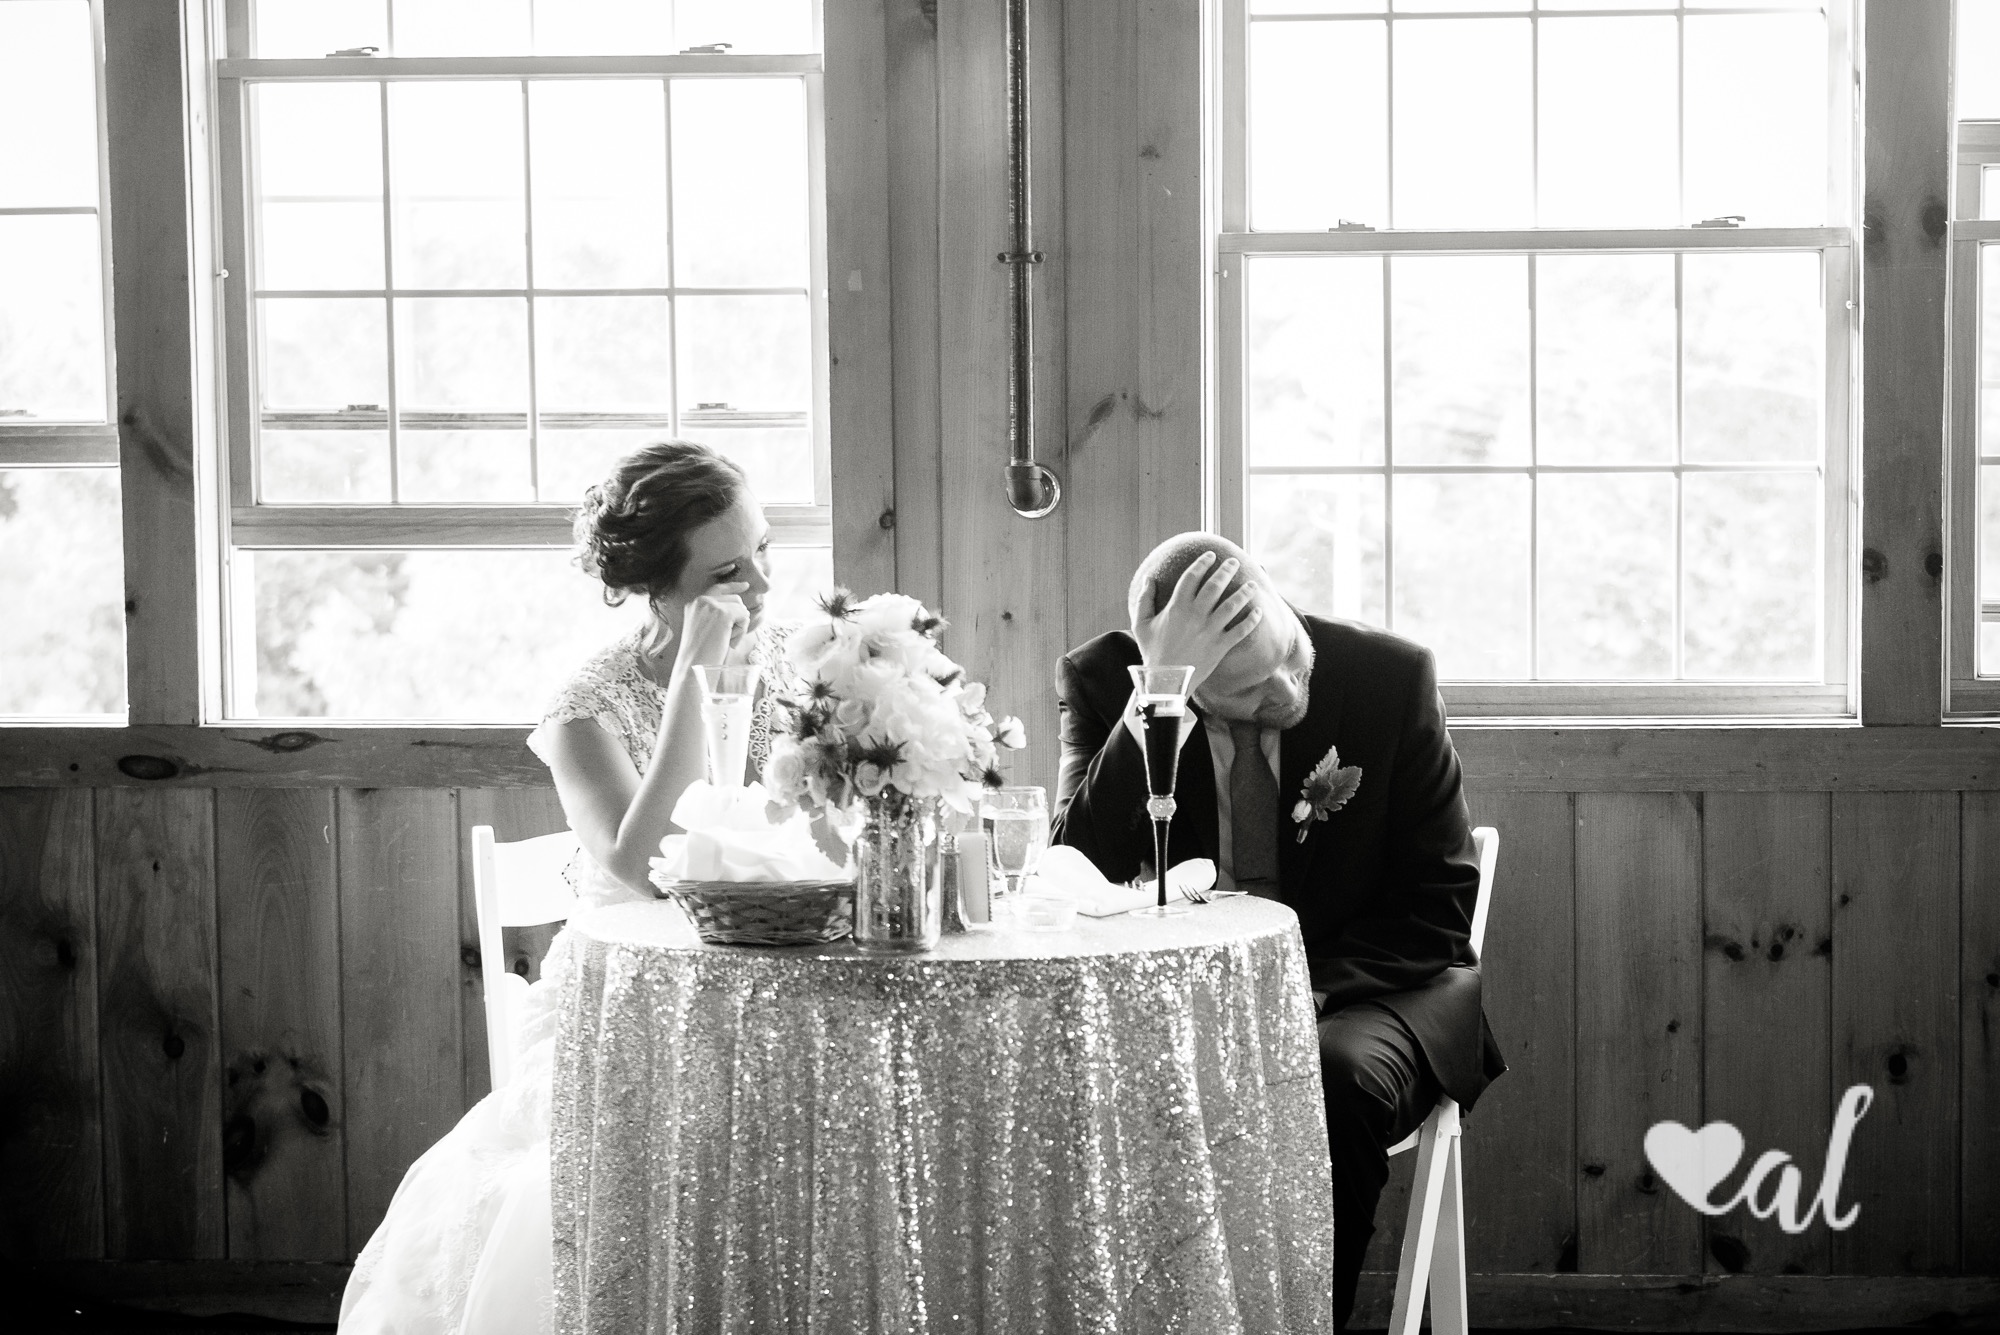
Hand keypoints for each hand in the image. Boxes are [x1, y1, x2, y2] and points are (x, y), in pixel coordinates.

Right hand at [676, 581, 751, 670]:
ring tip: (725, 641)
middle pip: (735, 599)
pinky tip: (730, 642)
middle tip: (727, 639)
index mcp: (694, 603)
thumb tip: (740, 605)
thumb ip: (717, 615)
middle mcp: (701, 600)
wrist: (694, 667)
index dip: (734, 586)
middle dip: (738, 619)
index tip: (746, 585)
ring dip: (740, 626)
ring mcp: (711, 605)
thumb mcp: (706, 629)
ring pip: (741, 607)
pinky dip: (742, 630)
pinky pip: (744, 616)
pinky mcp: (722, 613)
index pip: (718, 588)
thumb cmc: (701, 654)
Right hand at [1132, 551, 1261, 693]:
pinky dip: (1252, 620)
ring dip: (1244, 593)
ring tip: (1252, 584)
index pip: (1191, 577)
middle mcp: (1195, 615)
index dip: (1201, 563)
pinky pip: (1241, 630)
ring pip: (1232, 606)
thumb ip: (1144, 599)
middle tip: (1233, 562)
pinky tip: (1258, 611)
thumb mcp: (1141, 624)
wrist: (1166, 681)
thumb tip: (1148, 578)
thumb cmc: (1152, 652)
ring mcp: (1210, 631)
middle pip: (1215, 586)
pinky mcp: (1220, 646)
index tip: (1210, 556)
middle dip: (1226, 571)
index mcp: (1176, 607)